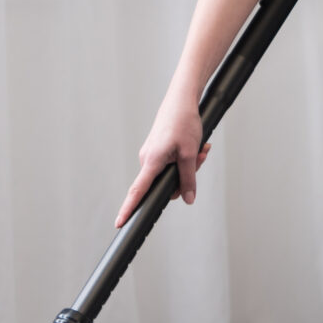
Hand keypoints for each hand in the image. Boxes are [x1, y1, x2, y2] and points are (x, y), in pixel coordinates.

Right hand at [117, 94, 209, 226]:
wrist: (181, 100)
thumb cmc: (183, 123)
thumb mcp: (190, 154)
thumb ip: (188, 179)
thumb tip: (188, 199)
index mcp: (151, 162)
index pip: (137, 191)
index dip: (129, 208)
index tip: (120, 222)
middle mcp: (147, 160)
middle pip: (165, 183)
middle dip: (186, 176)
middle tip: (201, 157)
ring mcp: (152, 155)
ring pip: (171, 172)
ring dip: (189, 165)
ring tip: (201, 149)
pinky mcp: (157, 150)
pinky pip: (171, 162)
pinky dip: (185, 157)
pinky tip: (198, 146)